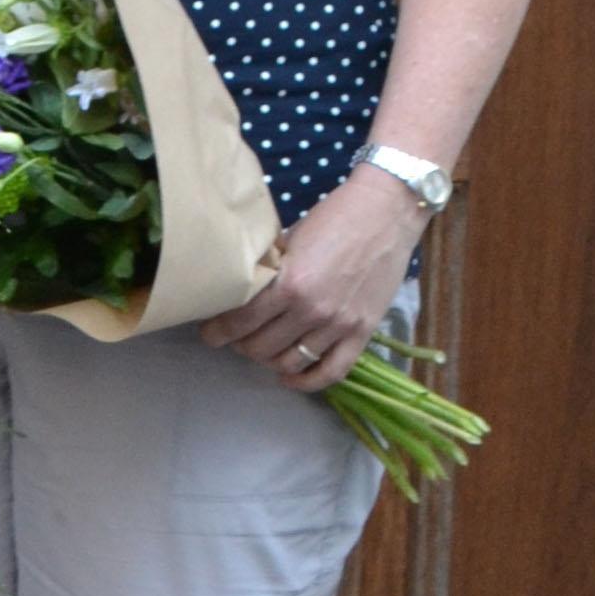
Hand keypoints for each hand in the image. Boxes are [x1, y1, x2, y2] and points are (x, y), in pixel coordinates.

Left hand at [199, 167, 429, 391]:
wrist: (385, 214)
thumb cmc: (333, 218)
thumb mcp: (290, 239)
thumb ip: (270, 268)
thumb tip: (242, 286)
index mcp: (289, 283)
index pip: (241, 321)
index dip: (219, 332)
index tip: (209, 334)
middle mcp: (312, 311)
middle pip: (262, 347)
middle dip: (241, 345)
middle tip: (235, 338)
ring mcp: (339, 325)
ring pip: (291, 362)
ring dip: (269, 361)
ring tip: (260, 351)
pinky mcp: (362, 333)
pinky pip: (332, 371)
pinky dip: (308, 382)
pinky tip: (289, 378)